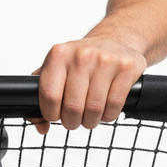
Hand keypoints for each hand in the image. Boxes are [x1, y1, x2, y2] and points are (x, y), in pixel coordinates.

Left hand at [31, 36, 145, 134]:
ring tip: (88, 117)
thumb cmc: (80, 60)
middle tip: (73, 120)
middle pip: (73, 106)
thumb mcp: (56, 69)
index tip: (54, 115)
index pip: (49, 95)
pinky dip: (108, 116)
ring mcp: (105, 60)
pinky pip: (115, 105)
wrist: (113, 40)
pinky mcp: (126, 68)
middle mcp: (81, 55)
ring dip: (90, 121)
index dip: (50, 113)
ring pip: (95, 109)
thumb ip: (43, 96)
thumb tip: (41, 126)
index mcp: (58, 54)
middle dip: (71, 121)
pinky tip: (104, 111)